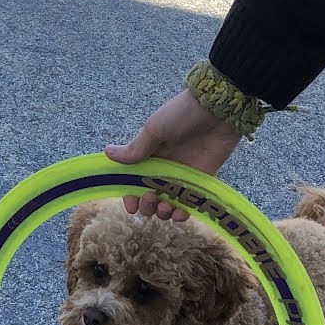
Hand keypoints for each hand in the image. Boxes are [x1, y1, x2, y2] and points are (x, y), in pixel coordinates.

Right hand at [105, 92, 241, 219]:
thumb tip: (107, 153)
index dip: (130, 197)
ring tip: (165, 206)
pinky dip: (183, 213)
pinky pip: (190, 205)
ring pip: (168, 205)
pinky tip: (180, 213)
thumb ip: (135, 149)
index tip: (131, 206)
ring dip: (163, 212)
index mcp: (149, 157)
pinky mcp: (201, 183)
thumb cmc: (182, 115)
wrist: (217, 110)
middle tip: (150, 198)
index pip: (134, 183)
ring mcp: (183, 178)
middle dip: (146, 205)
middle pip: (149, 198)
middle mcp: (164, 170)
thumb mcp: (154, 130)